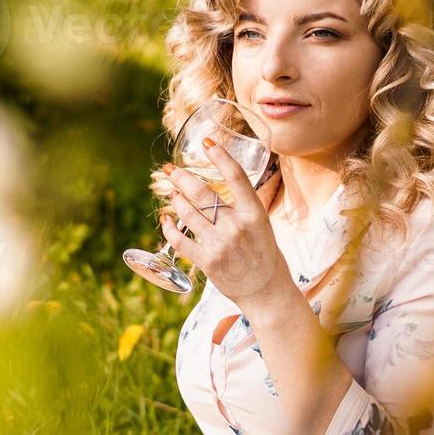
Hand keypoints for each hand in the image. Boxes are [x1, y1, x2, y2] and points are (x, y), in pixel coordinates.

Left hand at [160, 139, 289, 308]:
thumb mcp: (261, 226)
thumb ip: (240, 210)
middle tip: (169, 169)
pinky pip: (180, 240)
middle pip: (202, 193)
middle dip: (181, 177)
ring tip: (173, 194)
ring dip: (176, 201)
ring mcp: (220, 243)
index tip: (206, 142)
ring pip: (188, 214)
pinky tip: (166, 220)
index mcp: (254, 213)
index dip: (220, 156)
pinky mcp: (207, 261)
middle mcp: (236, 225)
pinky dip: (169, 227)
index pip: (235, 176)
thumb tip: (212, 193)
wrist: (267, 292)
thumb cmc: (264, 257)